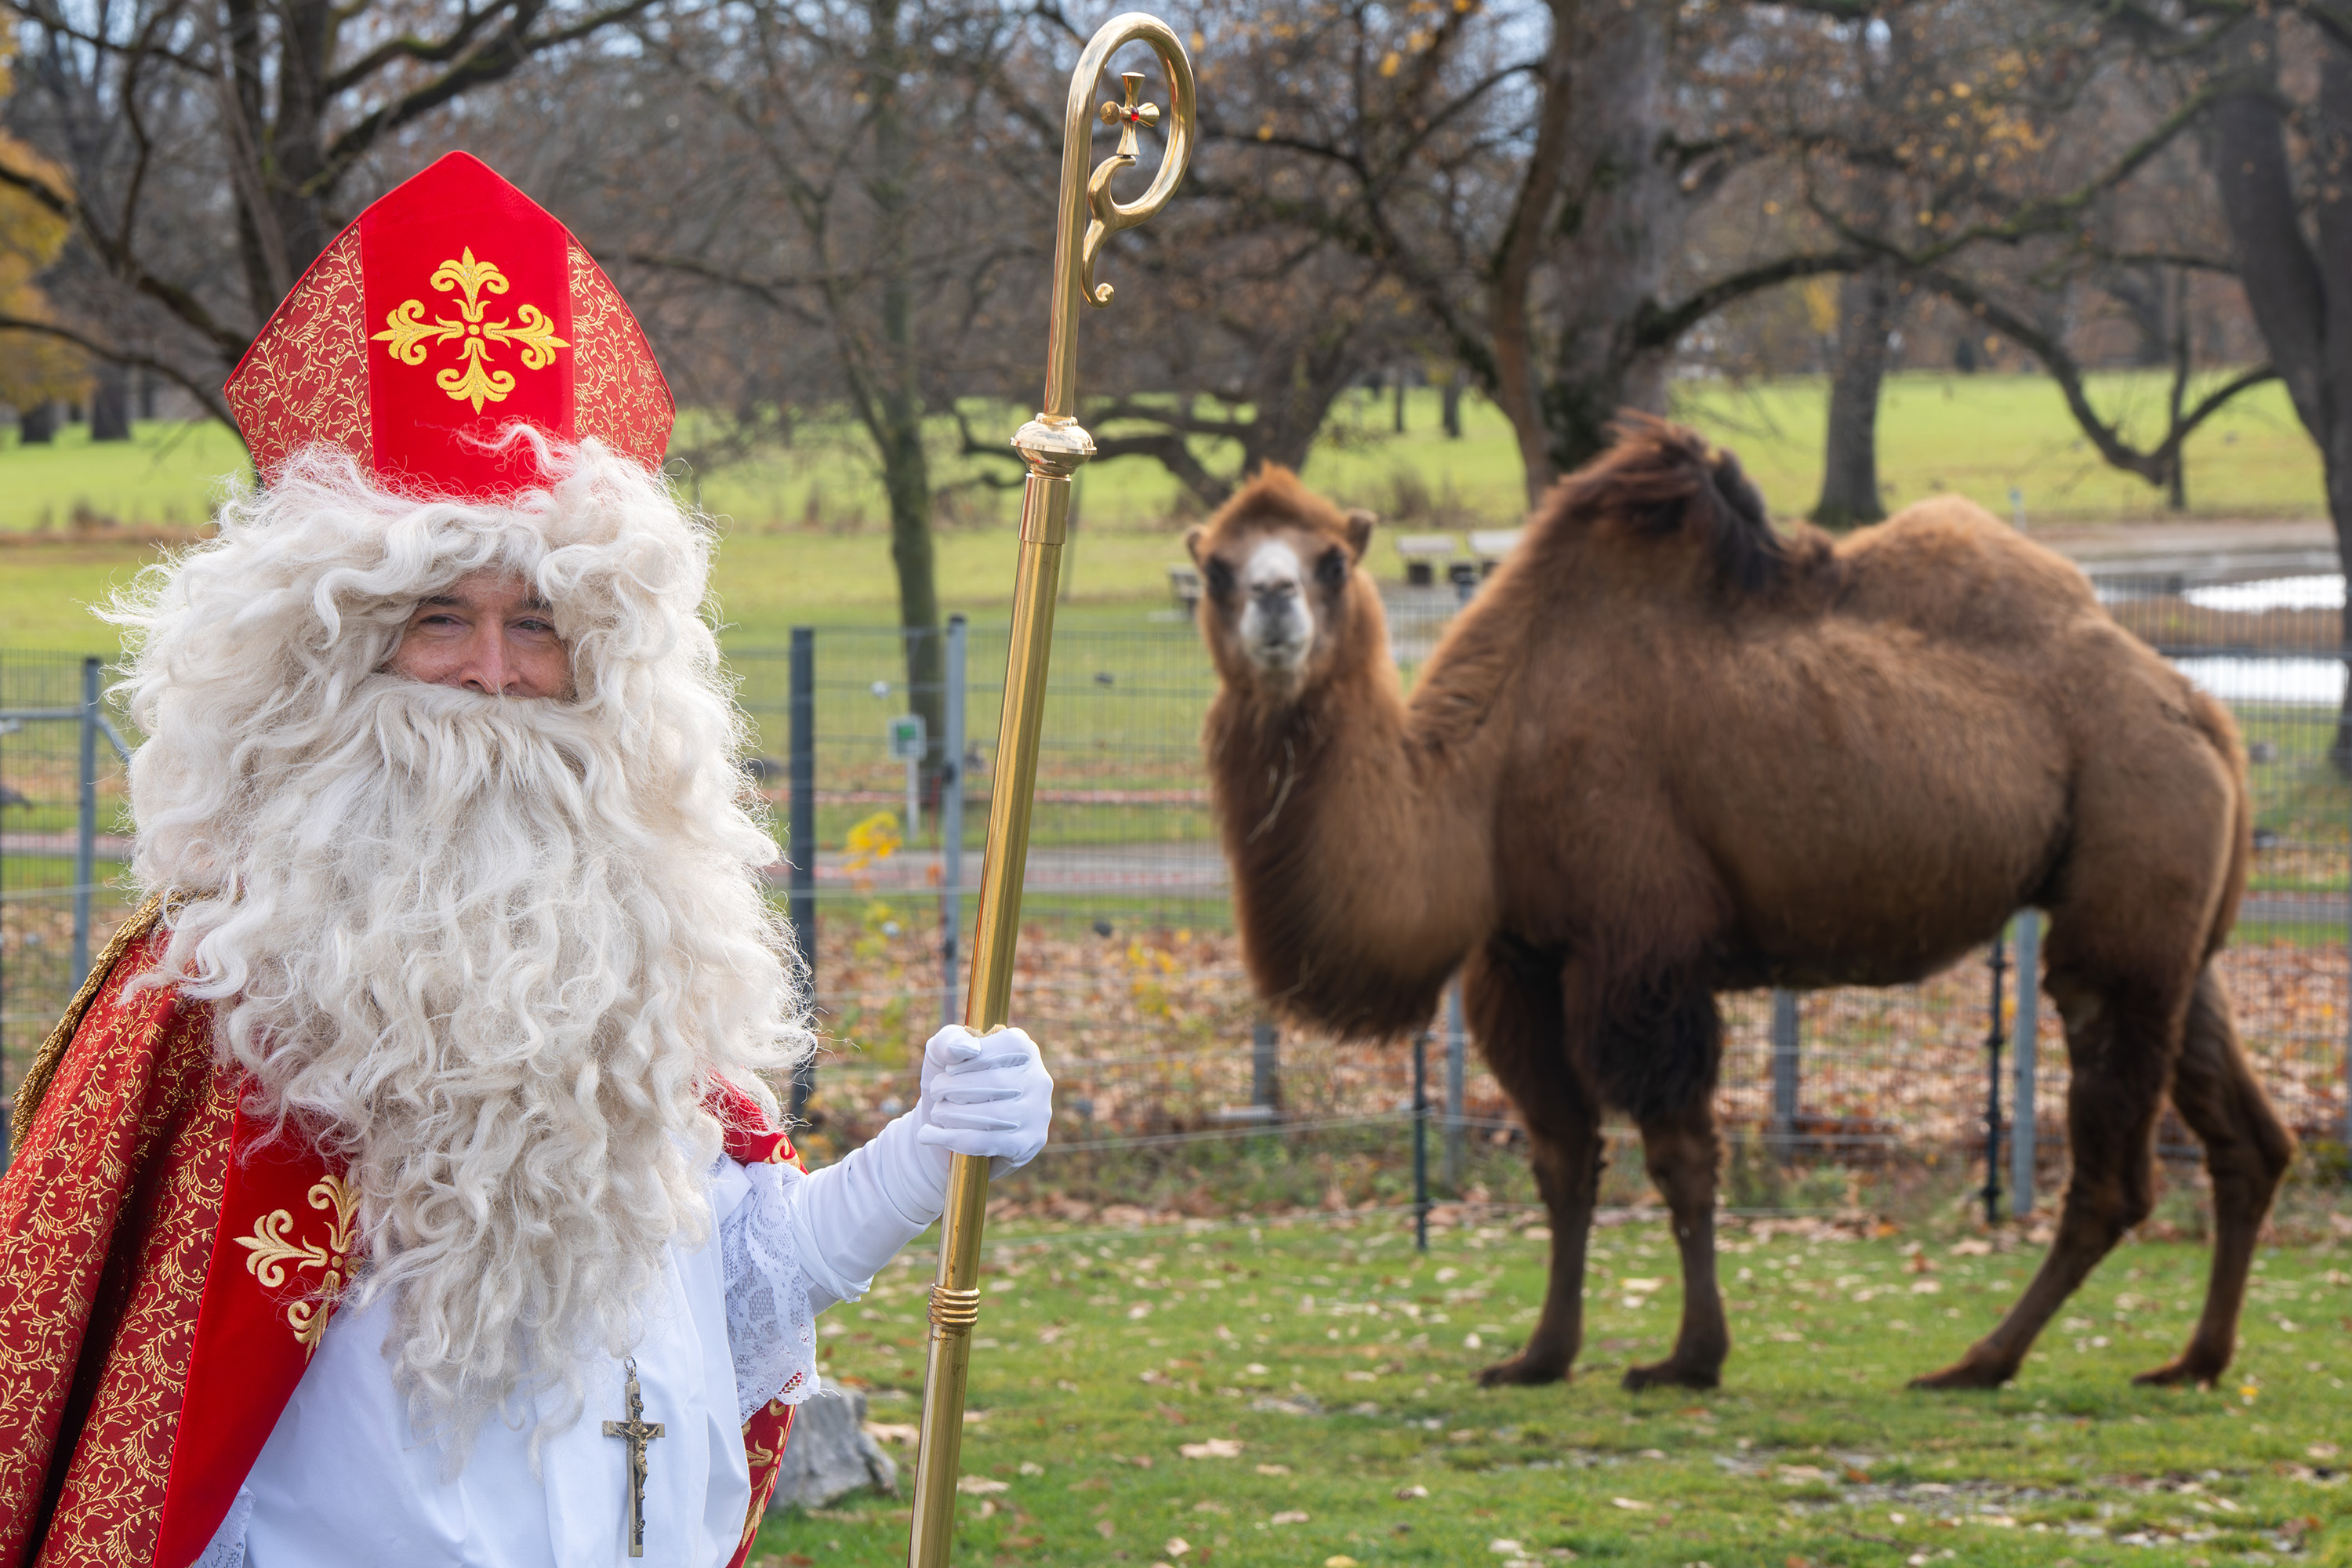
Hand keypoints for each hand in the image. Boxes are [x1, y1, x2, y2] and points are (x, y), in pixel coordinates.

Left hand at [913, 1025, 1053, 1176]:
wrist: (948, 1126)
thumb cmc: (950, 1083)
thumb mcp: (942, 1056)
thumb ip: (948, 1042)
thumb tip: (966, 1048)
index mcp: (1024, 1050)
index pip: (1009, 1046)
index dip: (974, 1059)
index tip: (948, 1069)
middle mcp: (1038, 1080)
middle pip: (997, 1083)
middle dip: (956, 1089)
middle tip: (936, 1092)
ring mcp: (1037, 1114)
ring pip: (994, 1116)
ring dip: (953, 1115)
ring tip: (936, 1113)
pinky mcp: (1028, 1143)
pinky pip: (988, 1142)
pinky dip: (953, 1138)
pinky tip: (930, 1136)